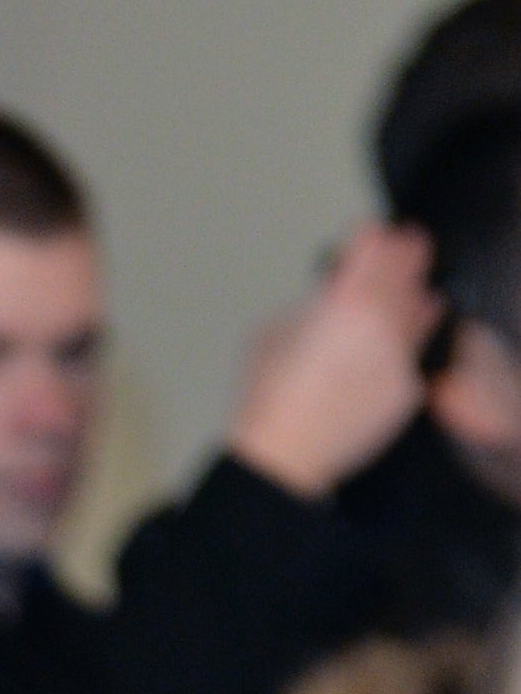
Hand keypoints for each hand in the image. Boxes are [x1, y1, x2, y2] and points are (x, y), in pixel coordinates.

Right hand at [225, 223, 440, 498]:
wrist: (284, 456)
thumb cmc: (266, 398)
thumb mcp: (269, 332)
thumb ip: (308, 305)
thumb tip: (325, 299)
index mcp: (345, 300)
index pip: (375, 243)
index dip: (368, 237)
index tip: (364, 238)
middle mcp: (384, 320)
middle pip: (412, 263)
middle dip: (401, 254)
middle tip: (396, 250)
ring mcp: (403, 354)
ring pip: (426, 304)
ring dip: (411, 296)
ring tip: (397, 299)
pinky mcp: (411, 386)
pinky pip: (417, 350)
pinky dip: (404, 343)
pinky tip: (382, 351)